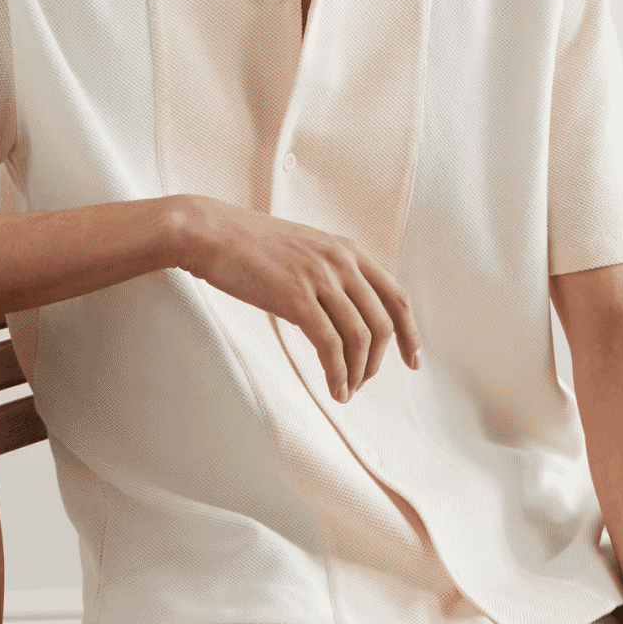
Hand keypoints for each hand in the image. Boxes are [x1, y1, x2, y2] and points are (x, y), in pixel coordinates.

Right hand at [169, 194, 421, 402]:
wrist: (210, 232)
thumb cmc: (248, 244)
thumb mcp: (303, 249)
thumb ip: (328, 273)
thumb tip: (341, 313)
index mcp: (346, 250)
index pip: (395, 296)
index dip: (410, 332)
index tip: (412, 359)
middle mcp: (340, 262)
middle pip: (382, 323)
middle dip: (378, 361)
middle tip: (364, 381)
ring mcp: (319, 278)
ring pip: (359, 337)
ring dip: (357, 372)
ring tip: (346, 390)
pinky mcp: (295, 297)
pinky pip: (330, 345)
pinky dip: (337, 373)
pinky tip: (334, 389)